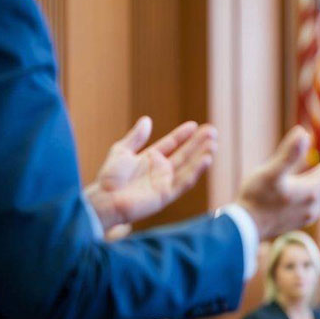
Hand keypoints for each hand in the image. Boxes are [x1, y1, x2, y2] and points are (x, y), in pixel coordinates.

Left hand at [84, 116, 216, 229]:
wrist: (105, 198)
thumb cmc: (110, 177)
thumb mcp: (121, 150)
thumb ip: (136, 137)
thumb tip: (147, 120)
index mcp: (150, 158)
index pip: (172, 144)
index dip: (183, 135)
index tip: (195, 125)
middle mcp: (161, 170)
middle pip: (185, 154)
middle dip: (198, 143)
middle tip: (212, 131)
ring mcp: (165, 182)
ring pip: (188, 167)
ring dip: (201, 155)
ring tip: (213, 143)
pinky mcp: (167, 195)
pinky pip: (185, 182)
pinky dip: (196, 171)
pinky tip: (206, 159)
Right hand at [237, 127, 319, 240]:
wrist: (244, 228)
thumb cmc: (255, 198)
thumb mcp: (271, 172)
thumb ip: (288, 153)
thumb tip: (304, 133)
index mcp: (311, 192)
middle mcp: (313, 206)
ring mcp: (306, 215)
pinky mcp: (298, 220)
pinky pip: (318, 203)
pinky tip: (314, 189)